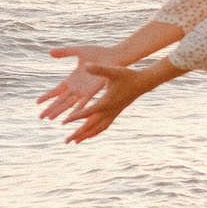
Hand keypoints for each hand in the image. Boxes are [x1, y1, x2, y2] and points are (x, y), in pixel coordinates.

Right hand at [37, 45, 114, 119]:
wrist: (113, 56)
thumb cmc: (98, 53)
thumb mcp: (77, 51)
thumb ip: (64, 52)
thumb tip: (49, 52)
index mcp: (72, 79)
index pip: (56, 90)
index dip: (47, 96)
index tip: (37, 103)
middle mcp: (76, 88)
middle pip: (60, 100)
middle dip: (50, 109)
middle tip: (40, 117)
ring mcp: (84, 91)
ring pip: (68, 104)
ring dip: (59, 111)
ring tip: (50, 119)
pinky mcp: (92, 92)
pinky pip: (82, 103)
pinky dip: (76, 110)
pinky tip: (70, 117)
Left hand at [54, 60, 172, 143]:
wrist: (143, 83)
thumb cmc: (127, 75)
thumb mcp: (112, 70)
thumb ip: (98, 69)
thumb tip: (85, 65)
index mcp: (106, 102)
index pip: (87, 112)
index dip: (75, 117)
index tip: (63, 122)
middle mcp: (109, 111)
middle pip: (91, 126)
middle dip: (78, 133)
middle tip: (66, 141)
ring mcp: (113, 114)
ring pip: (98, 128)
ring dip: (86, 135)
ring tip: (75, 142)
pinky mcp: (115, 113)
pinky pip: (104, 126)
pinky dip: (96, 131)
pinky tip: (90, 135)